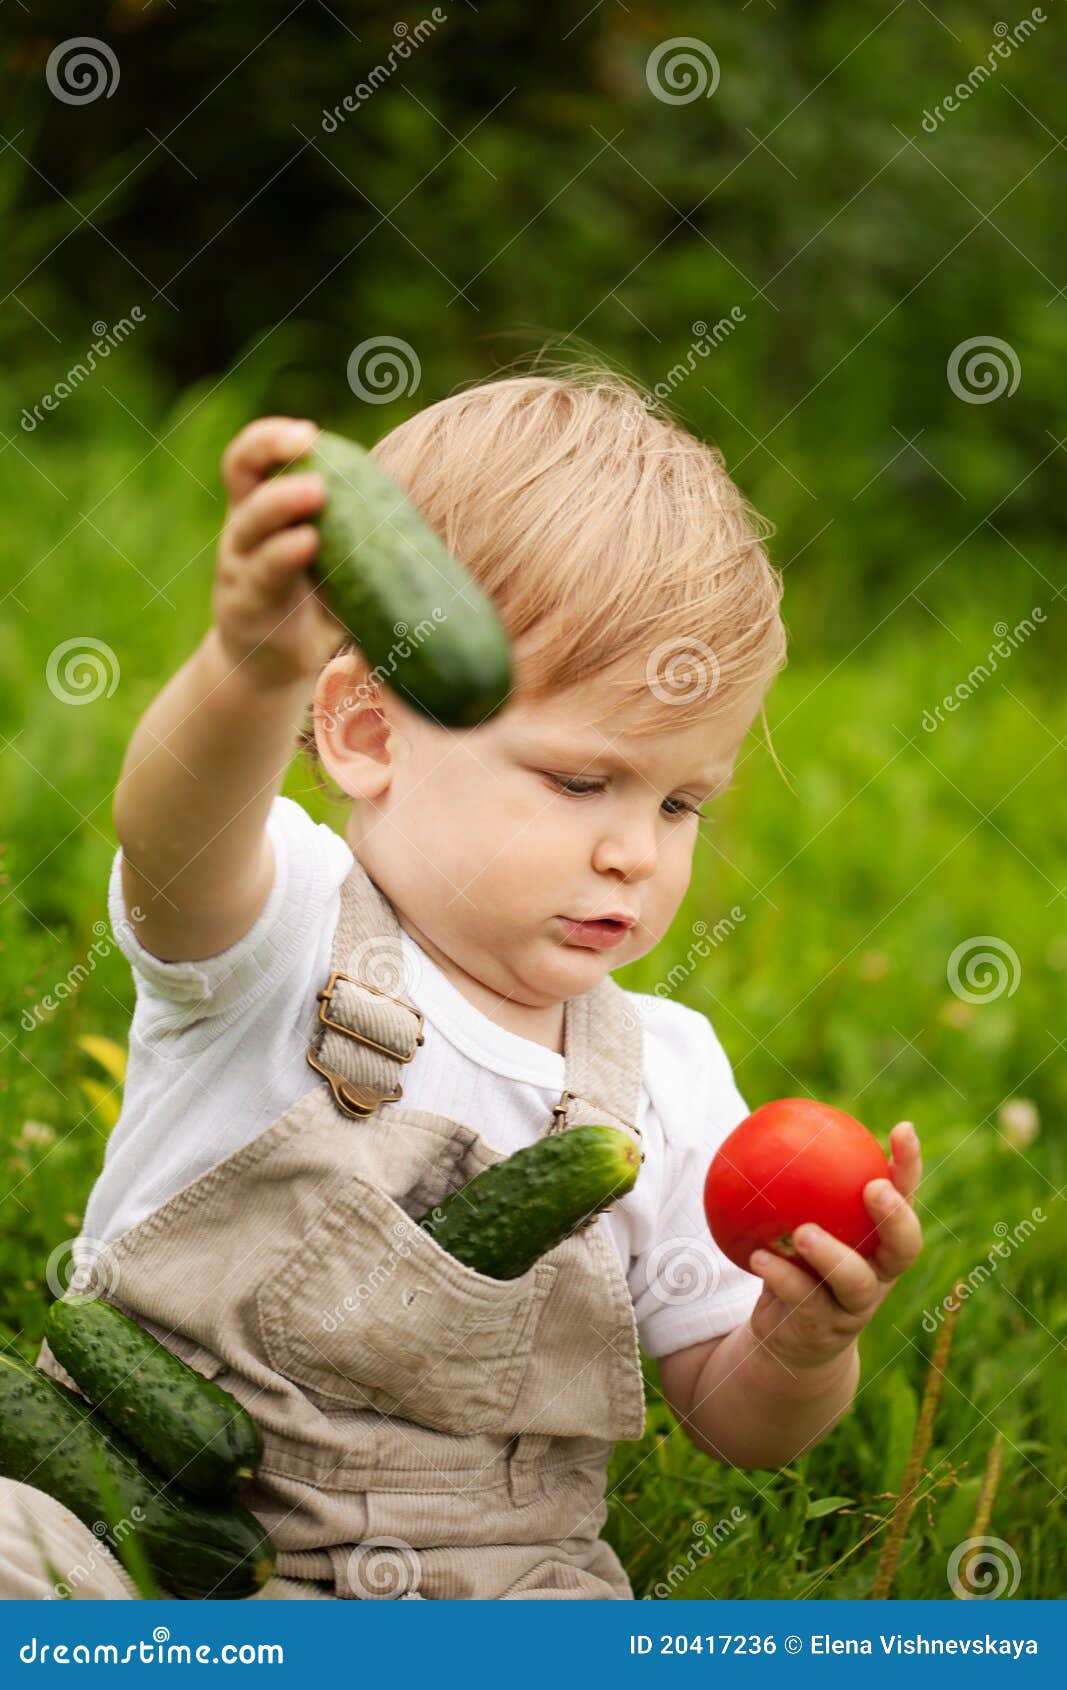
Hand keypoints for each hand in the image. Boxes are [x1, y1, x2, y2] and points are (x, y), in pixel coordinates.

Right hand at [212, 416, 344, 688]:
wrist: (273, 664)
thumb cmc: (311, 602)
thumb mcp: (330, 562)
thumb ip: (354, 535)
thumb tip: (426, 523)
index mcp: (259, 509)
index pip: (250, 458)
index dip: (272, 438)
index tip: (309, 432)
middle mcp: (242, 531)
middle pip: (241, 476)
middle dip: (272, 452)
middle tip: (310, 443)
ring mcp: (238, 568)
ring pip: (250, 526)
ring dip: (280, 504)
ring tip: (316, 490)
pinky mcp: (243, 606)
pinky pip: (262, 576)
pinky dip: (283, 556)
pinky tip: (306, 542)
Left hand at [746, 1121, 923, 1373]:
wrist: (792, 1340)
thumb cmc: (801, 1266)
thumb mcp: (804, 1223)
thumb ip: (799, 1188)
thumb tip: (772, 1124)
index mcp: (881, 1241)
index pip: (906, 1197)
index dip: (911, 1166)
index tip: (903, 1129)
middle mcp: (879, 1274)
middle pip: (904, 1248)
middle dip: (895, 1217)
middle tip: (873, 1188)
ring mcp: (855, 1306)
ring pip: (855, 1282)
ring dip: (831, 1255)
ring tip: (803, 1232)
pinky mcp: (823, 1330)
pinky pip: (804, 1300)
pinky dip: (781, 1277)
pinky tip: (760, 1256)